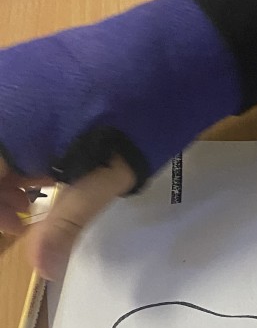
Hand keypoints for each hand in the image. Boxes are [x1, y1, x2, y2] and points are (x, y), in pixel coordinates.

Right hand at [0, 0, 239, 277]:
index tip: (17, 226)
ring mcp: (10, 72)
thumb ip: (63, 223)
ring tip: (37, 193)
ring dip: (4, 170)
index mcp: (3, 123)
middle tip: (25, 215)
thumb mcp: (99, 181)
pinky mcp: (28, 65)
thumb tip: (44, 270)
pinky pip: (7, 111)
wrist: (168, 57)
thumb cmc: (132, 122)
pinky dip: (15, 142)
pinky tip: (44, 160)